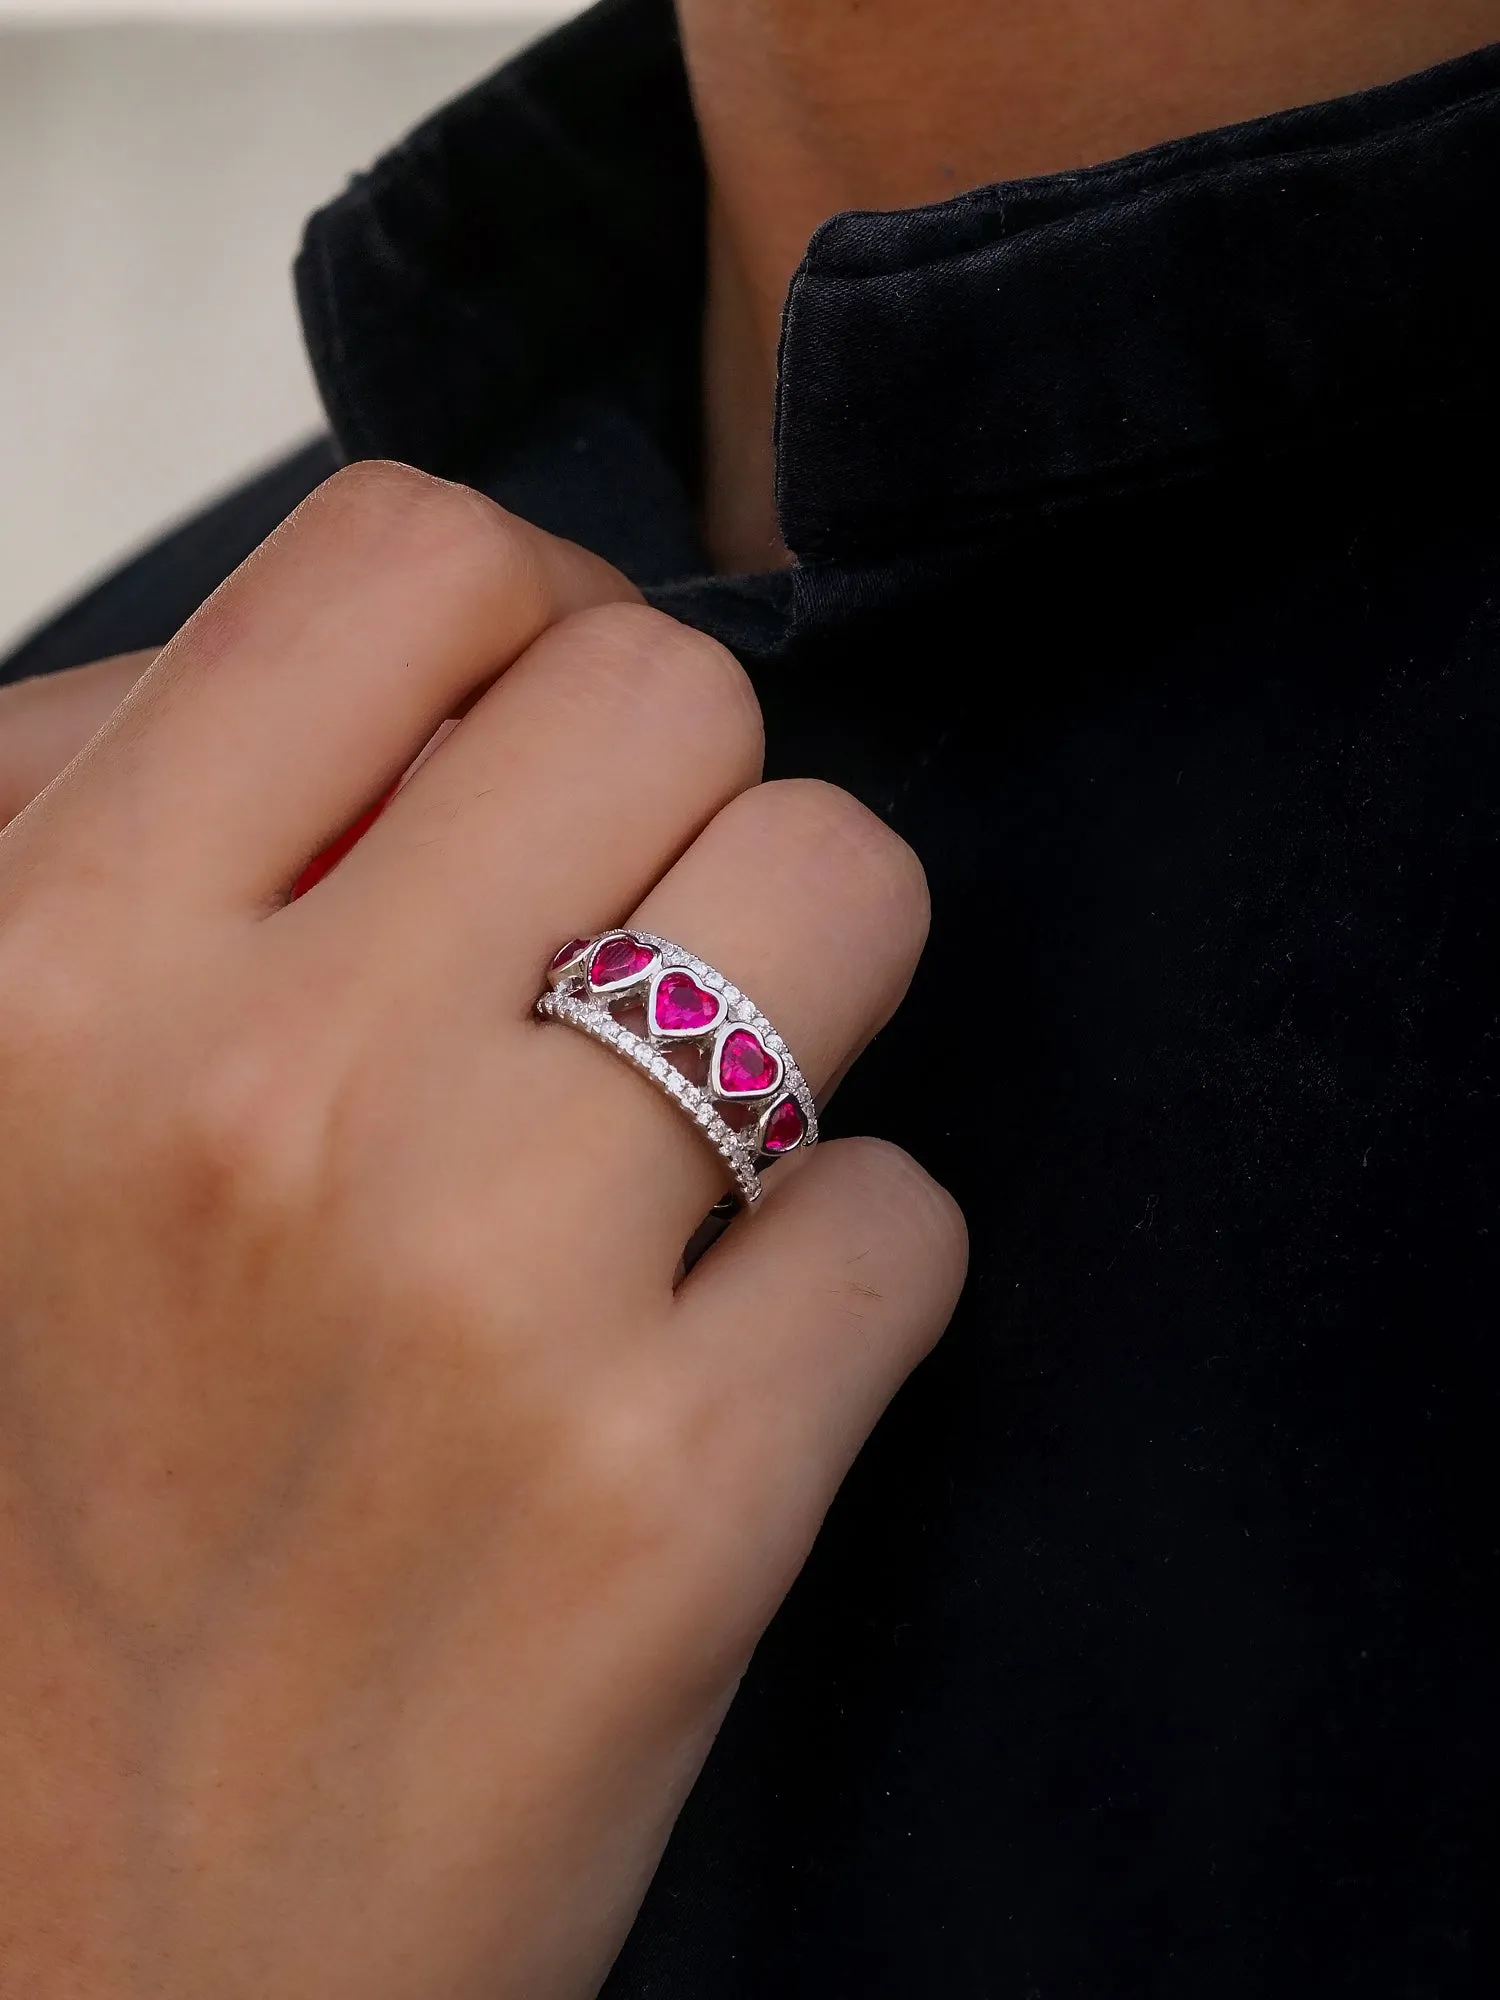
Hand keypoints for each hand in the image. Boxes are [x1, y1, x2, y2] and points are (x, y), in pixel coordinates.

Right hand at [0, 464, 964, 1997]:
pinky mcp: (669, 1500)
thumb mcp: (4, 1099)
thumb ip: (155, 839)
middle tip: (625, 947)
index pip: (413, 558)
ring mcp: (482, 1293)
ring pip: (847, 897)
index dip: (523, 623)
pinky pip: (904, 1216)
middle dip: (684, 806)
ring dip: (805, 1000)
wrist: (84, 1936)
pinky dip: (837, 1275)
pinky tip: (709, 1363)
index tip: (536, 748)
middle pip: (677, 700)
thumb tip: (407, 687)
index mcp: (57, 966)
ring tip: (693, 1131)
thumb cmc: (50, 1484)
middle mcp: (263, 1096)